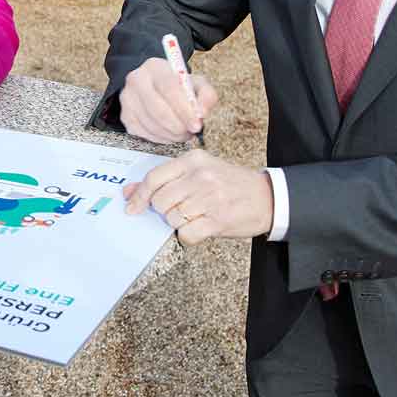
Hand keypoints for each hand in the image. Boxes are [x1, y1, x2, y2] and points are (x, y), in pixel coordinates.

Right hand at [118, 57, 216, 143]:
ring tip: (183, 133)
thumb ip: (206, 95)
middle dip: (178, 127)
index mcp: (155, 67)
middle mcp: (137, 80)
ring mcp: (127, 99)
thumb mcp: (196, 83)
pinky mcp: (125, 116)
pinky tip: (170, 134)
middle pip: (158, 110)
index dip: (184, 110)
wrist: (154, 86)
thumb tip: (202, 113)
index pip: (169, 89)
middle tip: (190, 132)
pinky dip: (161, 138)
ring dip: (171, 135)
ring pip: (152, 125)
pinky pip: (144, 134)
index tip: (196, 125)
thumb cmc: (177, 86)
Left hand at [123, 150, 273, 243]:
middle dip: (165, 211)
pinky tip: (200, 228)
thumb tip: (129, 192)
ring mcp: (210, 197)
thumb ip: (165, 179)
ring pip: (172, 218)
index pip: (154, 178)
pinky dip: (189, 236)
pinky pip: (186, 234)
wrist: (268, 197)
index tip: (132, 208)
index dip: (139, 196)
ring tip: (196, 216)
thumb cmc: (230, 184)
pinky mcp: (218, 220)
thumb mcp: (199, 171)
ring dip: (179, 223)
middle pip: (160, 201)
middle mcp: (200, 176)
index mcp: (193, 160)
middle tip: (181, 209)